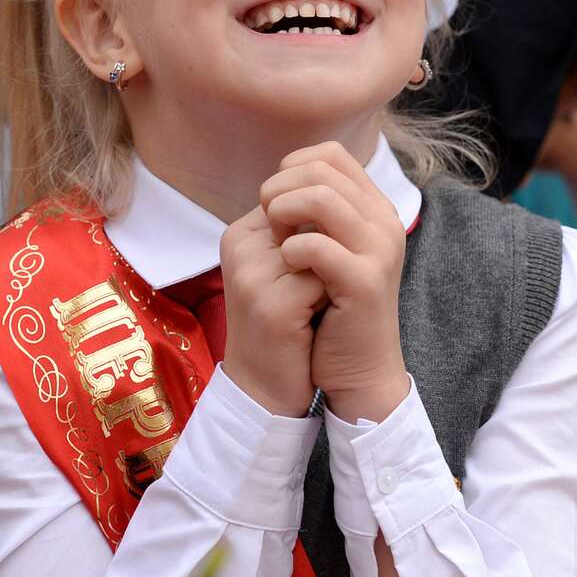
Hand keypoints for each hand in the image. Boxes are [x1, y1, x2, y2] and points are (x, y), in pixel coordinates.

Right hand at [220, 205, 326, 417]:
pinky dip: (330, 298)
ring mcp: (252, 275)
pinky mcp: (272, 306)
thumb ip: (298, 227)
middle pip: (313, 219)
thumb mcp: (282, 266)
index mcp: (241, 232)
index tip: (310, 272)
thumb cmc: (284, 323)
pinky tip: (313, 321)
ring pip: (321, 245)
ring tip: (310, 305)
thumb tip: (336, 188)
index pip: (301, 198)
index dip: (323, 236)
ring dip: (331, 275)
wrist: (265, 388)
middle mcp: (240, 246)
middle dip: (330, 251)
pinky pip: (323, 280)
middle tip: (314, 289)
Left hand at [259, 143, 409, 422]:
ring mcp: (380, 250)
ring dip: (283, 214)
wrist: (358, 369)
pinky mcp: (365, 282)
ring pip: (321, 197)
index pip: (330, 155)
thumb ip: (315, 215)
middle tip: (268, 222)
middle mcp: (384, 222)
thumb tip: (282, 179)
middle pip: (321, 170)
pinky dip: (290, 251)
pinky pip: (316, 246)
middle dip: (280, 190)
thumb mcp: (327, 251)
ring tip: (276, 243)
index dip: (292, 168)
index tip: (275, 202)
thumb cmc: (333, 311)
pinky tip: (286, 267)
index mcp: (374, 209)